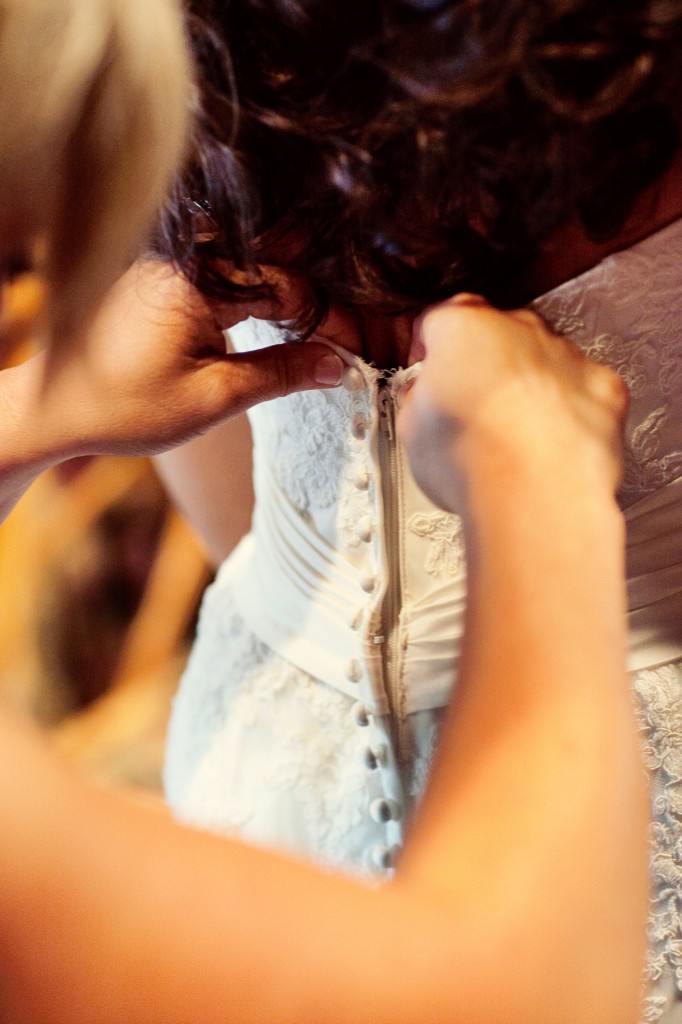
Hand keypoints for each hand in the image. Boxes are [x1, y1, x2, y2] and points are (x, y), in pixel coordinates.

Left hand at [20, 261, 347, 458]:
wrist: (54, 410)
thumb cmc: (126, 408)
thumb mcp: (214, 398)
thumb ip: (280, 373)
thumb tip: (337, 363)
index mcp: (196, 282)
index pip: (286, 287)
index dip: (328, 319)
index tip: (357, 348)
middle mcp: (182, 260)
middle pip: (271, 269)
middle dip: (314, 304)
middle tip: (348, 339)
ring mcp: (168, 266)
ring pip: (249, 271)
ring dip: (286, 299)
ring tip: (320, 333)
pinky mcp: (160, 279)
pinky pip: (221, 277)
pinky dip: (253, 299)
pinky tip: (275, 323)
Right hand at [397, 295, 627, 515]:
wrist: (533, 494)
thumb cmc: (471, 461)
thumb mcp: (411, 429)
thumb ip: (419, 397)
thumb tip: (424, 400)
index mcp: (463, 328)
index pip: (439, 320)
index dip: (429, 350)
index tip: (428, 372)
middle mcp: (519, 330)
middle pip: (495, 335)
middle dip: (482, 367)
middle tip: (468, 411)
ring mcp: (565, 356)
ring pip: (542, 360)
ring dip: (528, 388)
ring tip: (511, 437)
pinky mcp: (603, 388)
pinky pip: (583, 389)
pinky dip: (571, 410)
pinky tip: (551, 443)